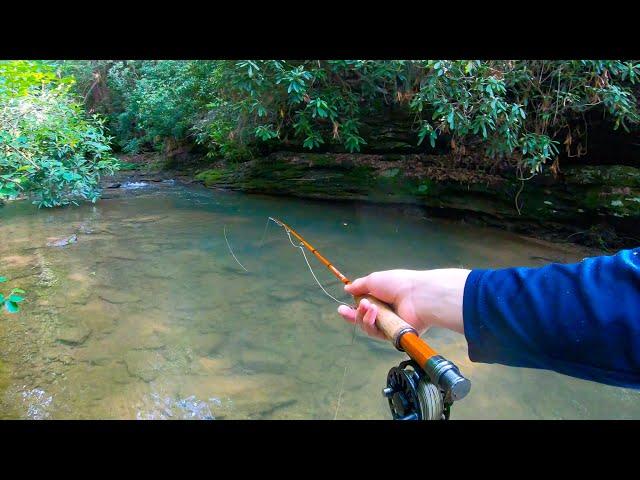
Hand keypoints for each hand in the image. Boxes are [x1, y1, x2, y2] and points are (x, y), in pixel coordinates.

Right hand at [337, 269, 469, 339]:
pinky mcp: (392, 335)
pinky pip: (376, 333)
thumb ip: (359, 286)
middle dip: (353, 314)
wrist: (417, 296)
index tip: (341, 308)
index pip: (363, 306)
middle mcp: (385, 311)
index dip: (351, 308)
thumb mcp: (374, 280)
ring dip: (363, 316)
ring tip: (369, 306)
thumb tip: (347, 288)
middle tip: (343, 311)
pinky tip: (374, 313)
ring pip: (367, 326)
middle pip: (363, 319)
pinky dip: (371, 323)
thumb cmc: (397, 284)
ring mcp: (388, 324)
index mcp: (381, 297)